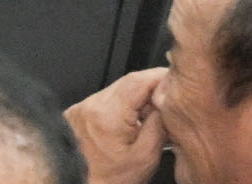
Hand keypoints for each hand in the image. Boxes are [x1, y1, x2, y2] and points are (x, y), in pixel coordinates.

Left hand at [65, 67, 166, 183]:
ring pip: (115, 91)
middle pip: (126, 83)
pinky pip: (104, 101)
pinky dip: (121, 106)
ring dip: (135, 98)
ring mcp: (81, 108)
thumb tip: (166, 102)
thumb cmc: (110, 179)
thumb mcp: (145, 157)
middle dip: (149, 88)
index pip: (137, 81)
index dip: (158, 76)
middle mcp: (90, 105)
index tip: (174, 79)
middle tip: (168, 99)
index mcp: (108, 114)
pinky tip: (133, 121)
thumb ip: (158, 126)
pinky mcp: (77, 113)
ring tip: (152, 115)